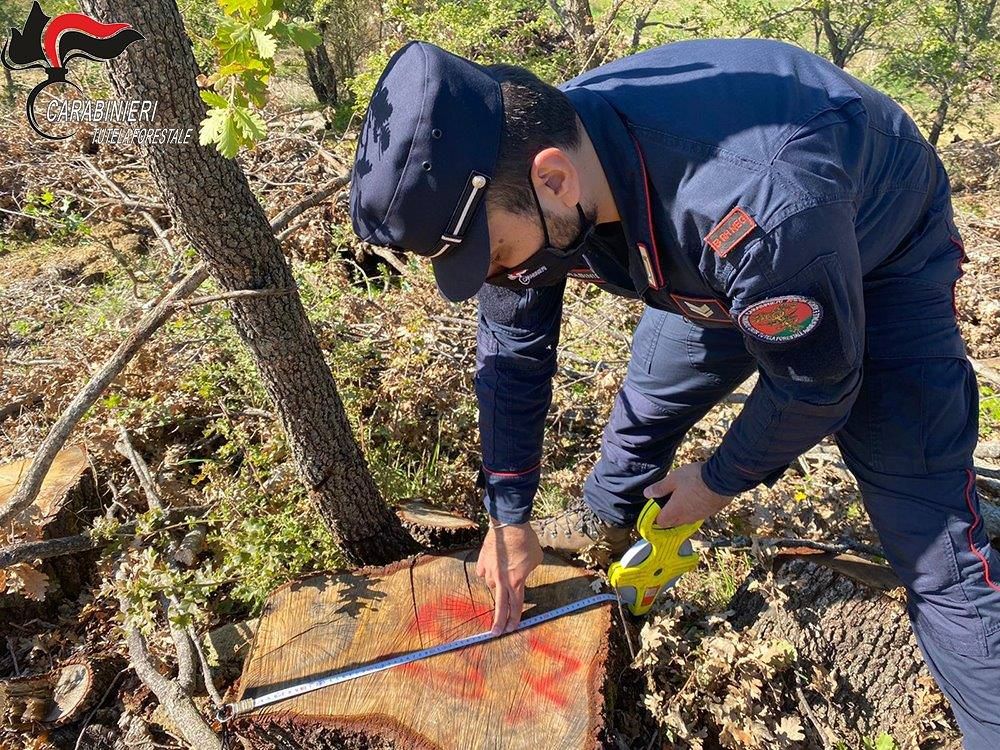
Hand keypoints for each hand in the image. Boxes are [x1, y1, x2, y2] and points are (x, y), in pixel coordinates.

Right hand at [475, 520, 542, 634]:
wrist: (510, 524)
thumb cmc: (526, 541)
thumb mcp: (535, 560)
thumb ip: (527, 572)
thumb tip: (522, 573)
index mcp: (516, 583)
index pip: (516, 606)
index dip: (515, 618)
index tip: (512, 629)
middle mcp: (501, 580)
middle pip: (500, 606)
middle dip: (499, 622)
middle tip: (495, 633)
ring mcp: (489, 571)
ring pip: (492, 584)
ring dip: (497, 584)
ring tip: (504, 573)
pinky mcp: (482, 561)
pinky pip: (483, 571)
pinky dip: (487, 572)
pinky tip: (491, 567)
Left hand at [643, 461, 733, 526]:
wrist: (722, 479)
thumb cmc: (695, 478)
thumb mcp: (673, 479)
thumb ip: (660, 488)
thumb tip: (647, 493)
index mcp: (675, 511)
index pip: (661, 522)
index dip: (656, 516)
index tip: (656, 508)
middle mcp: (687, 518)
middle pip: (673, 523)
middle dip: (668, 515)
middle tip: (667, 501)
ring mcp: (700, 516)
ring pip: (686, 519)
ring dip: (682, 512)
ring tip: (682, 497)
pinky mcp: (710, 512)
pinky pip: (698, 515)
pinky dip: (694, 509)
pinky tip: (695, 498)